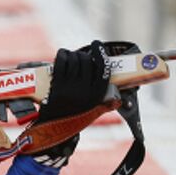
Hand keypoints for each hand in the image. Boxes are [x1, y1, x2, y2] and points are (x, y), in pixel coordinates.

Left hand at [28, 40, 110, 166]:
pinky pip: (61, 62)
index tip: (98, 44)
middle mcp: (85, 91)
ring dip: (73, 54)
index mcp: (97, 96)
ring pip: (74, 60)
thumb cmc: (76, 118)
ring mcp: (70, 87)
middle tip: (81, 57)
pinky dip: (62, 55)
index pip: (103, 69)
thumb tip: (121, 94)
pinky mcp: (56, 85)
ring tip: (72, 57)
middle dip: (84, 55)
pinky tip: (63, 55)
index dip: (101, 53)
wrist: (54, 129)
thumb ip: (107, 103)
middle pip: (87, 61)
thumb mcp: (95, 111)